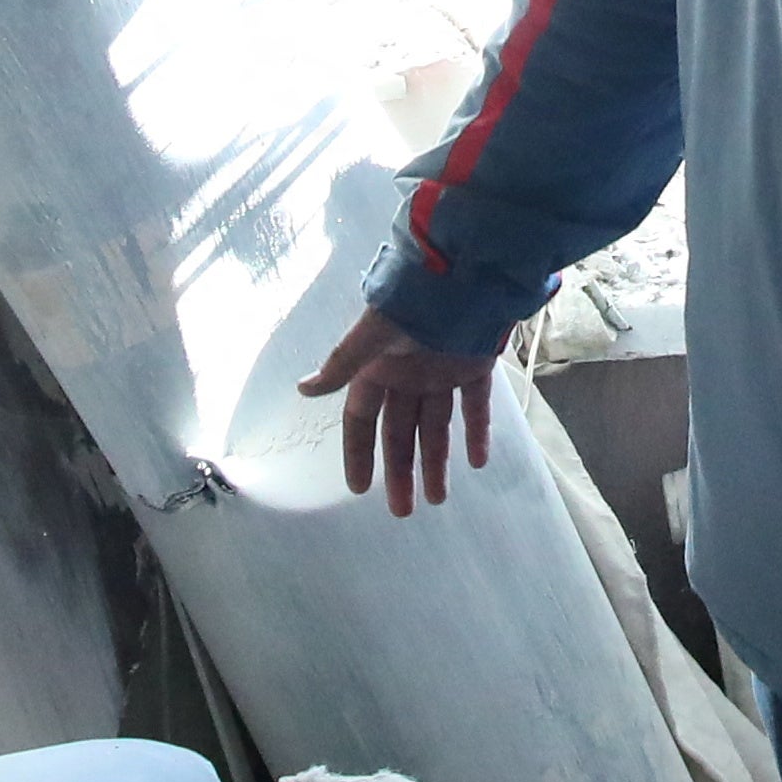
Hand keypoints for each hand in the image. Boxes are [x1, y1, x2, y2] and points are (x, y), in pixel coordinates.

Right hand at [300, 311, 495, 516]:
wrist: (468, 270)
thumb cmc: (414, 299)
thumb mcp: (374, 333)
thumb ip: (343, 364)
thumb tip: (302, 390)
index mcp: (378, 366)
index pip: (362, 419)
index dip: (359, 452)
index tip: (359, 488)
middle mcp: (408, 374)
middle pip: (400, 432)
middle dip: (400, 470)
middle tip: (403, 511)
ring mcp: (442, 371)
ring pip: (437, 426)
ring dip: (437, 461)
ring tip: (438, 499)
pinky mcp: (476, 365)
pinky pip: (475, 406)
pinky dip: (478, 431)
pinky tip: (479, 462)